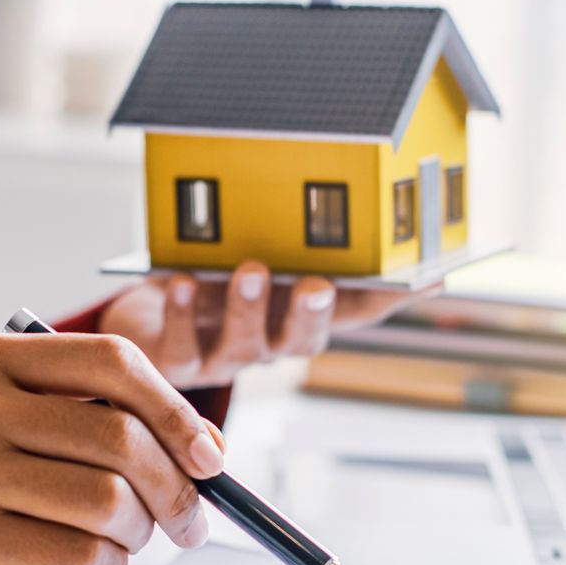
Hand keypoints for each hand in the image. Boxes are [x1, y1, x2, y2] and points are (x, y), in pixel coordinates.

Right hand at [0, 333, 224, 564]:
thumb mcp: (10, 419)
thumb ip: (95, 418)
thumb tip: (206, 449)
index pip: (113, 362)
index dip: (176, 410)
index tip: (210, 456)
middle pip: (121, 439)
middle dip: (175, 489)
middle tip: (188, 522)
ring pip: (107, 500)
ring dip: (139, 532)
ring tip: (127, 541)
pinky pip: (79, 552)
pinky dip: (109, 564)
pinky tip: (97, 562)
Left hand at [99, 261, 416, 388]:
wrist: (139, 323)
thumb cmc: (207, 283)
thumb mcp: (255, 256)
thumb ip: (299, 238)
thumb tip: (353, 200)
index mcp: (296, 316)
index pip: (355, 310)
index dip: (391, 298)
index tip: (426, 277)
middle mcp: (269, 344)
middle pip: (305, 342)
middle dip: (314, 314)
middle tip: (318, 285)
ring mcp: (225, 358)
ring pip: (245, 346)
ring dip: (249, 310)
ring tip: (251, 271)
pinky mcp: (175, 364)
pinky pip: (180, 349)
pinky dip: (178, 314)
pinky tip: (177, 281)